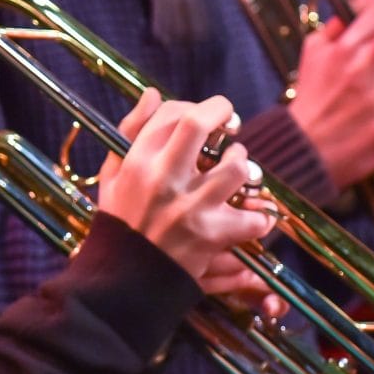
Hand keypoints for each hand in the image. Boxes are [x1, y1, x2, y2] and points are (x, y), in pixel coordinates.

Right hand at [95, 91, 280, 291]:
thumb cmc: (121, 221)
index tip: (204, 117)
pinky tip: (253, 216)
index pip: (171, 113)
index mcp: (137, 161)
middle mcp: (163, 179)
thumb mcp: (114, 174)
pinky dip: (259, 218)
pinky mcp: (211, 236)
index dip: (194, 107)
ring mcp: (189, 207)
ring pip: (235, 167)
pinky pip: (252, 218)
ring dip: (244, 164)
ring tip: (239, 170)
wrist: (125, 280)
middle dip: (222, 113)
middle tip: (231, 122)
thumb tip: (152, 93)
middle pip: (198, 124)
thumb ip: (132, 131)